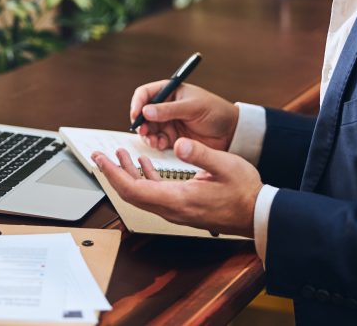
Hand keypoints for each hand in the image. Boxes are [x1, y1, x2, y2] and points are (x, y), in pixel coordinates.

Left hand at [92, 138, 261, 236]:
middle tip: (100, 156)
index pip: (134, 189)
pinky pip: (154, 194)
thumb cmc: (244, 191)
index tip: (100, 159)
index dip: (113, 174)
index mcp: (178, 199)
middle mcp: (172, 208)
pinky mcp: (181, 206)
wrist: (256, 214)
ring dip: (128, 174)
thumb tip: (179, 143)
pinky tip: (144, 163)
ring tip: (120, 153)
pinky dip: (144, 177)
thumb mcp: (225, 165)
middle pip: (132, 194)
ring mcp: (176, 209)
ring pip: (142, 194)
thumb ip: (200, 154)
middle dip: (113, 173)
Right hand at [130, 81, 238, 150]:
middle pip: (143, 113)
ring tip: (153, 140)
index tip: (137, 114)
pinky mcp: (172, 137)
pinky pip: (157, 140)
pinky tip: (159, 145)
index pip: (146, 93)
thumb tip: (146, 111)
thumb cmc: (215, 111)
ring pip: (148, 128)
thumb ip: (169, 109)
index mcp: (170, 91)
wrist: (231, 132)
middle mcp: (166, 106)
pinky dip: (155, 143)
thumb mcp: (193, 107)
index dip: (138, 103)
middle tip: (143, 131)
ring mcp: (168, 122)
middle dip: (141, 122)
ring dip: (147, 135)